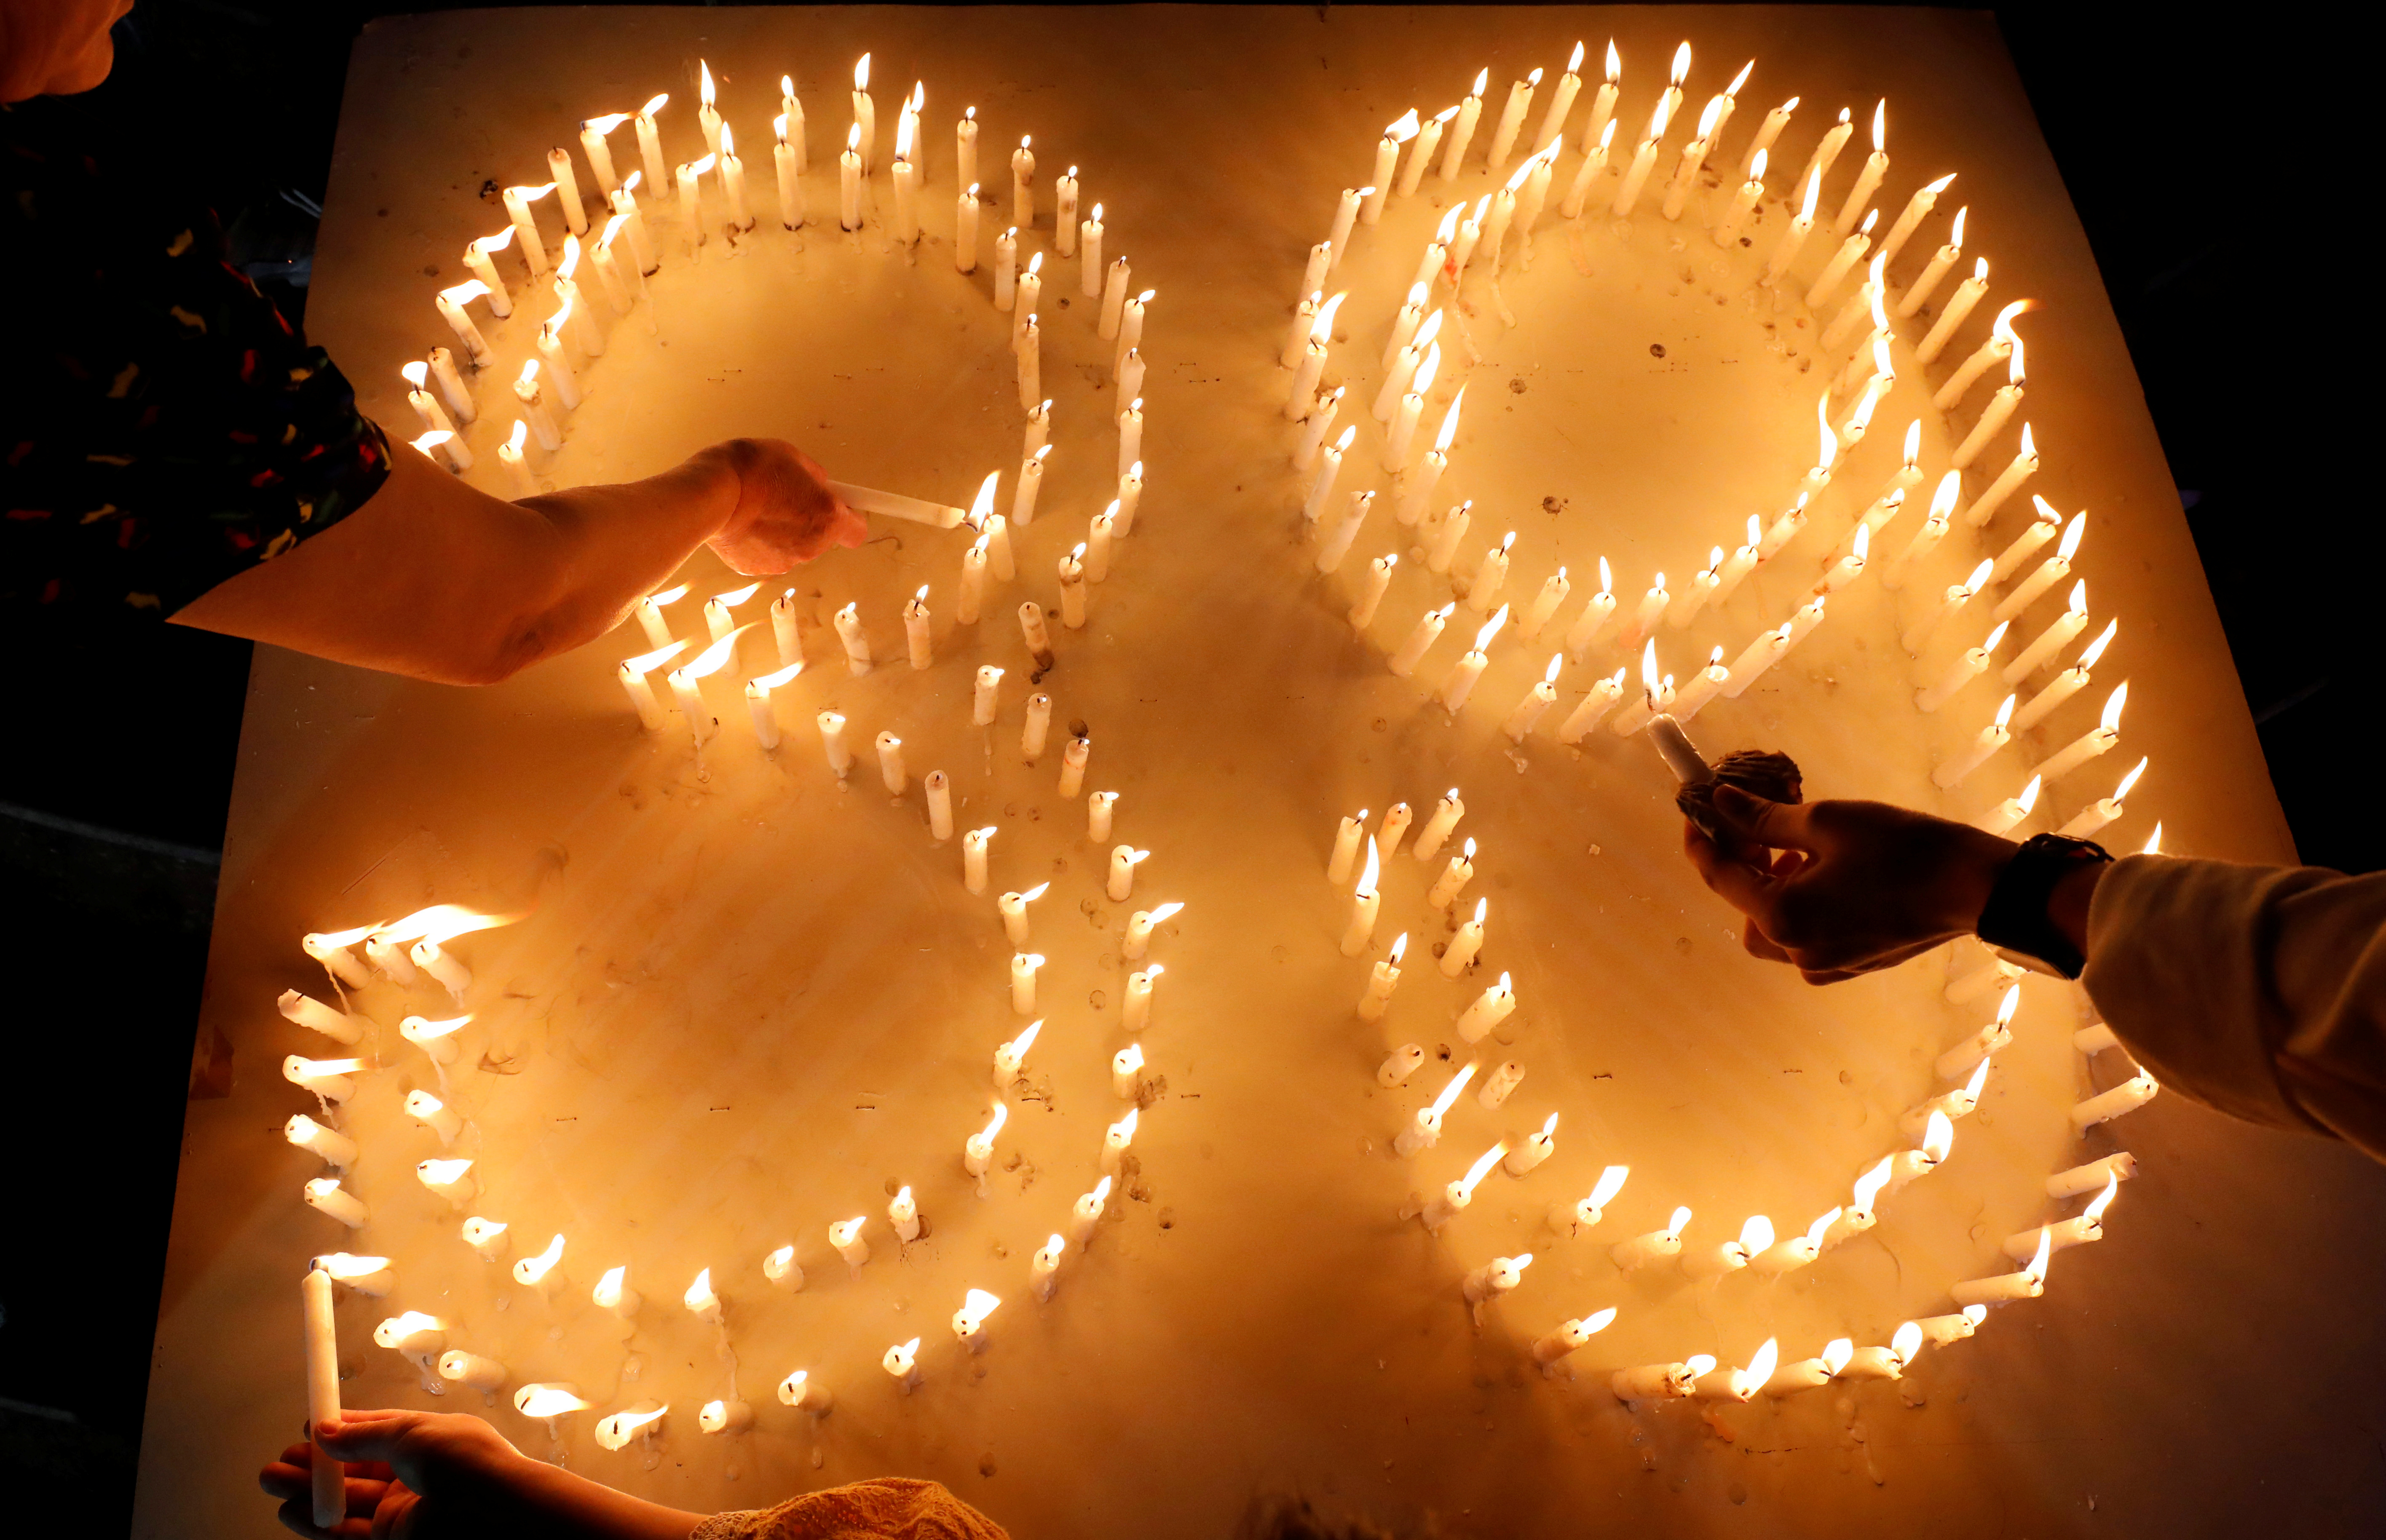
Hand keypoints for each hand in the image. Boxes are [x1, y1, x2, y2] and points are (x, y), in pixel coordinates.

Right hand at [257, 1408, 527, 1538]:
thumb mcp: (411, 1432)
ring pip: (346, 1502)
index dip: (343, 1431)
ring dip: (309, 1492)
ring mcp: (403, 1510)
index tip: (309, 1427)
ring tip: (272, 1479)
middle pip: (355, 1470)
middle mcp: (415, 1475)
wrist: (494, 1514)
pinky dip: (318, 1524)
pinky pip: (347, 1532)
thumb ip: (365, 1436)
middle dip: (316, 1465)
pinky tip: (293, 1511)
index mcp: (427, 1441)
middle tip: (281, 1460)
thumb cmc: (467, 1462)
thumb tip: (325, 1430)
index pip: (377, 1433)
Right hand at [700, 438, 867, 573]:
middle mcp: (811, 546)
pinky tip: (744, 522)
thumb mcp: (791, 456)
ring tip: (759, 508)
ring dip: (784, 531)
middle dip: (810, 520)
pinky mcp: (757, 569)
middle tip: (787, 497)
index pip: (856, 531)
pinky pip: (768, 553)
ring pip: (794, 547)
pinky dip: (760, 541)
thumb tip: (818, 483)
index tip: (839, 508)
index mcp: (828, 517)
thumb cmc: (751, 470)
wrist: (709, 496)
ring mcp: (784, 561)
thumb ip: (813, 475)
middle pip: (822, 537)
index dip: (849, 519)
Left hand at [1684, 784, 2017, 983]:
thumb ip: (1763, 818)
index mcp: (1784, 918)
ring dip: (1775, 889)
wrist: (1976, 886)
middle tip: (1757, 829)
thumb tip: (1721, 803)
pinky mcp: (1855, 965)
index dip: (1703, 840)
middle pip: (1745, 910)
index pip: (1721, 878)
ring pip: (1775, 929)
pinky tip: (1827, 874)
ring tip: (1798, 849)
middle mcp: (1800, 953)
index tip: (1697, 810)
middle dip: (1744, 869)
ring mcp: (1829, 965)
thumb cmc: (1903, 848)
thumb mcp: (1825, 821)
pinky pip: (1809, 939)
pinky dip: (1804, 908)